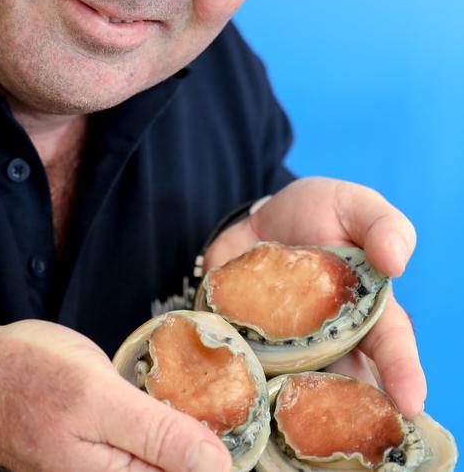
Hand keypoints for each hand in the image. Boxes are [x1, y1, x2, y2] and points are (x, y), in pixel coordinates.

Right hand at [0, 320, 231, 471]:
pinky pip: (145, 454)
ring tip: (210, 413)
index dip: (224, 459)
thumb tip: (220, 466)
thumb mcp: (98, 397)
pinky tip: (174, 410)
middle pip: (182, 470)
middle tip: (233, 415)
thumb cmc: (25, 380)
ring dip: (191, 441)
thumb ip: (159, 435)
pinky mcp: (99, 458)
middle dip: (208, 449)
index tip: (248, 439)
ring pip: (166, 463)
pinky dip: (168, 433)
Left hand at [203, 176, 425, 417]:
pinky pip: (242, 366)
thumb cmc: (320, 212)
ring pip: (294, 390)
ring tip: (292, 427)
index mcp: (366, 312)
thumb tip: (396, 261)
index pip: (390, 345)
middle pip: (343, 383)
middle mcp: (330, 341)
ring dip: (294, 408)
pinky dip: (238, 379)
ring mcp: (286, 348)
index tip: (411, 402)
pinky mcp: (244, 342)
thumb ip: (382, 224)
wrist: (260, 216)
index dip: (402, 373)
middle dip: (350, 412)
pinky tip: (233, 396)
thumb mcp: (354, 205)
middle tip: (355, 439)